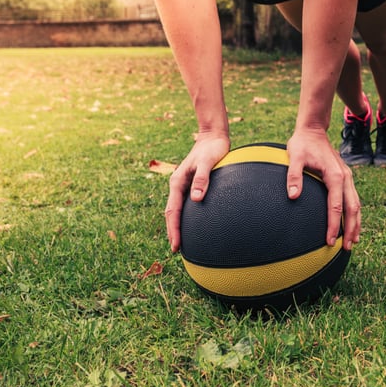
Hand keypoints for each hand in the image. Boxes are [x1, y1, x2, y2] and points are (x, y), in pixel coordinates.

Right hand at [165, 132, 229, 252]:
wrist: (214, 137)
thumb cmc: (212, 149)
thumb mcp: (208, 162)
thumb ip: (202, 179)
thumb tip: (196, 199)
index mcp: (177, 182)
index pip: (172, 211)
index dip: (173, 229)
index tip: (176, 245)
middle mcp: (178, 185)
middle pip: (171, 213)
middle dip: (172, 231)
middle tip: (177, 249)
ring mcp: (183, 185)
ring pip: (176, 209)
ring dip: (177, 225)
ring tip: (181, 241)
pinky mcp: (191, 184)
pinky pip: (184, 204)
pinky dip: (184, 216)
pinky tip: (192, 224)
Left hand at [286, 128, 360, 250]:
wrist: (313, 130)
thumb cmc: (302, 144)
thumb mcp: (294, 157)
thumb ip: (293, 176)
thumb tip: (293, 195)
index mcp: (335, 175)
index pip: (336, 206)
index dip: (334, 225)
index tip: (330, 241)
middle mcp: (345, 177)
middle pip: (353, 208)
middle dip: (351, 229)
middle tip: (347, 248)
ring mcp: (347, 177)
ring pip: (356, 204)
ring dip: (356, 223)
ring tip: (353, 241)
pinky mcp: (344, 177)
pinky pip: (352, 199)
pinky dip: (353, 213)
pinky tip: (350, 224)